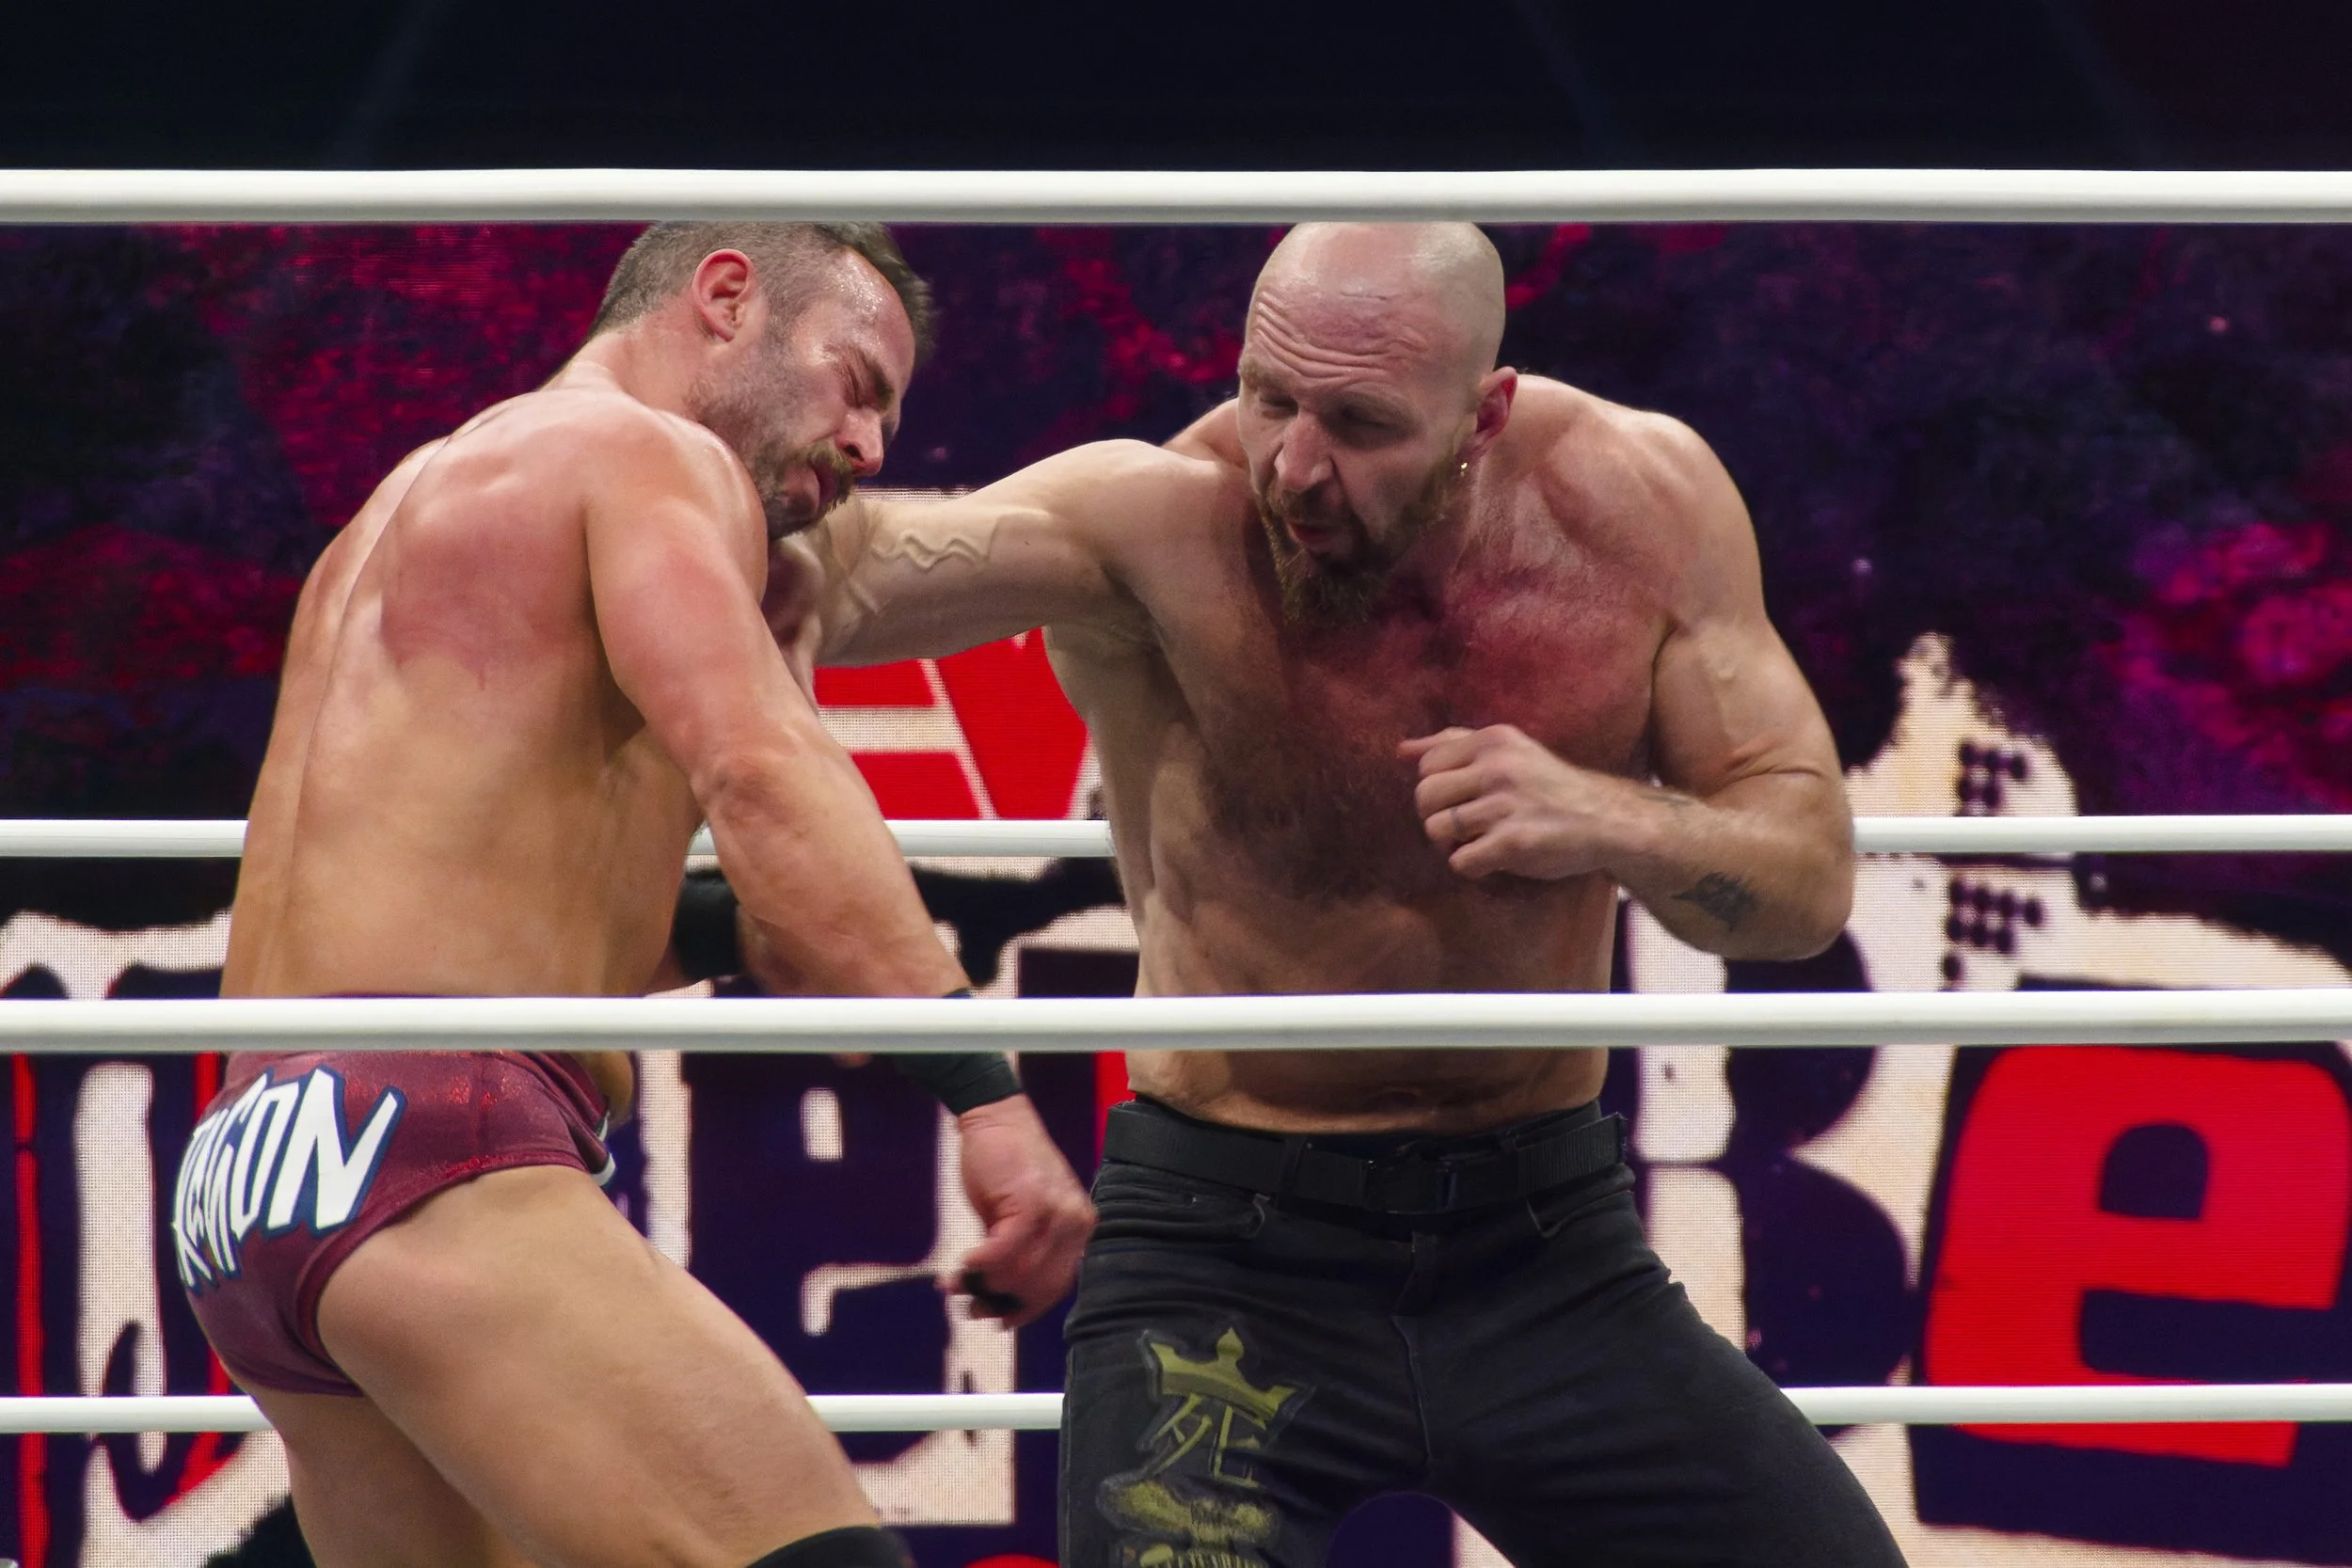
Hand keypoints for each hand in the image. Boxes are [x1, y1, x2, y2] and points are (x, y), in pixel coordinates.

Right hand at [947, 1094, 1094, 1326]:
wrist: (997, 1118)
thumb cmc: (1006, 1165)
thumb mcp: (1020, 1215)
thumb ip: (1020, 1252)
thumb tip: (997, 1298)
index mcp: (1079, 1227)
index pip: (1057, 1285)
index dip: (1026, 1309)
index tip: (1000, 1319)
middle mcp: (1075, 1222)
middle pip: (1039, 1286)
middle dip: (1001, 1302)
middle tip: (971, 1305)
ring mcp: (1056, 1213)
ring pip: (1020, 1274)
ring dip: (983, 1285)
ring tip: (957, 1285)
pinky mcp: (1030, 1204)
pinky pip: (1003, 1254)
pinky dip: (979, 1266)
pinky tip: (962, 1265)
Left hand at [1402, 725, 1639, 879]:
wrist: (1606, 819)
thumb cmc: (1549, 786)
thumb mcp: (1509, 750)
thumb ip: (1454, 744)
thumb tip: (1401, 751)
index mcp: (1493, 740)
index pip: (1426, 765)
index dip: (1436, 789)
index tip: (1461, 800)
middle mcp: (1498, 767)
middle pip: (1423, 797)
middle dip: (1435, 817)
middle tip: (1462, 827)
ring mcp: (1506, 805)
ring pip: (1436, 829)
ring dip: (1451, 844)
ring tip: (1477, 842)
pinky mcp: (1514, 843)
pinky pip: (1460, 861)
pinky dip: (1471, 866)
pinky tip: (1493, 859)